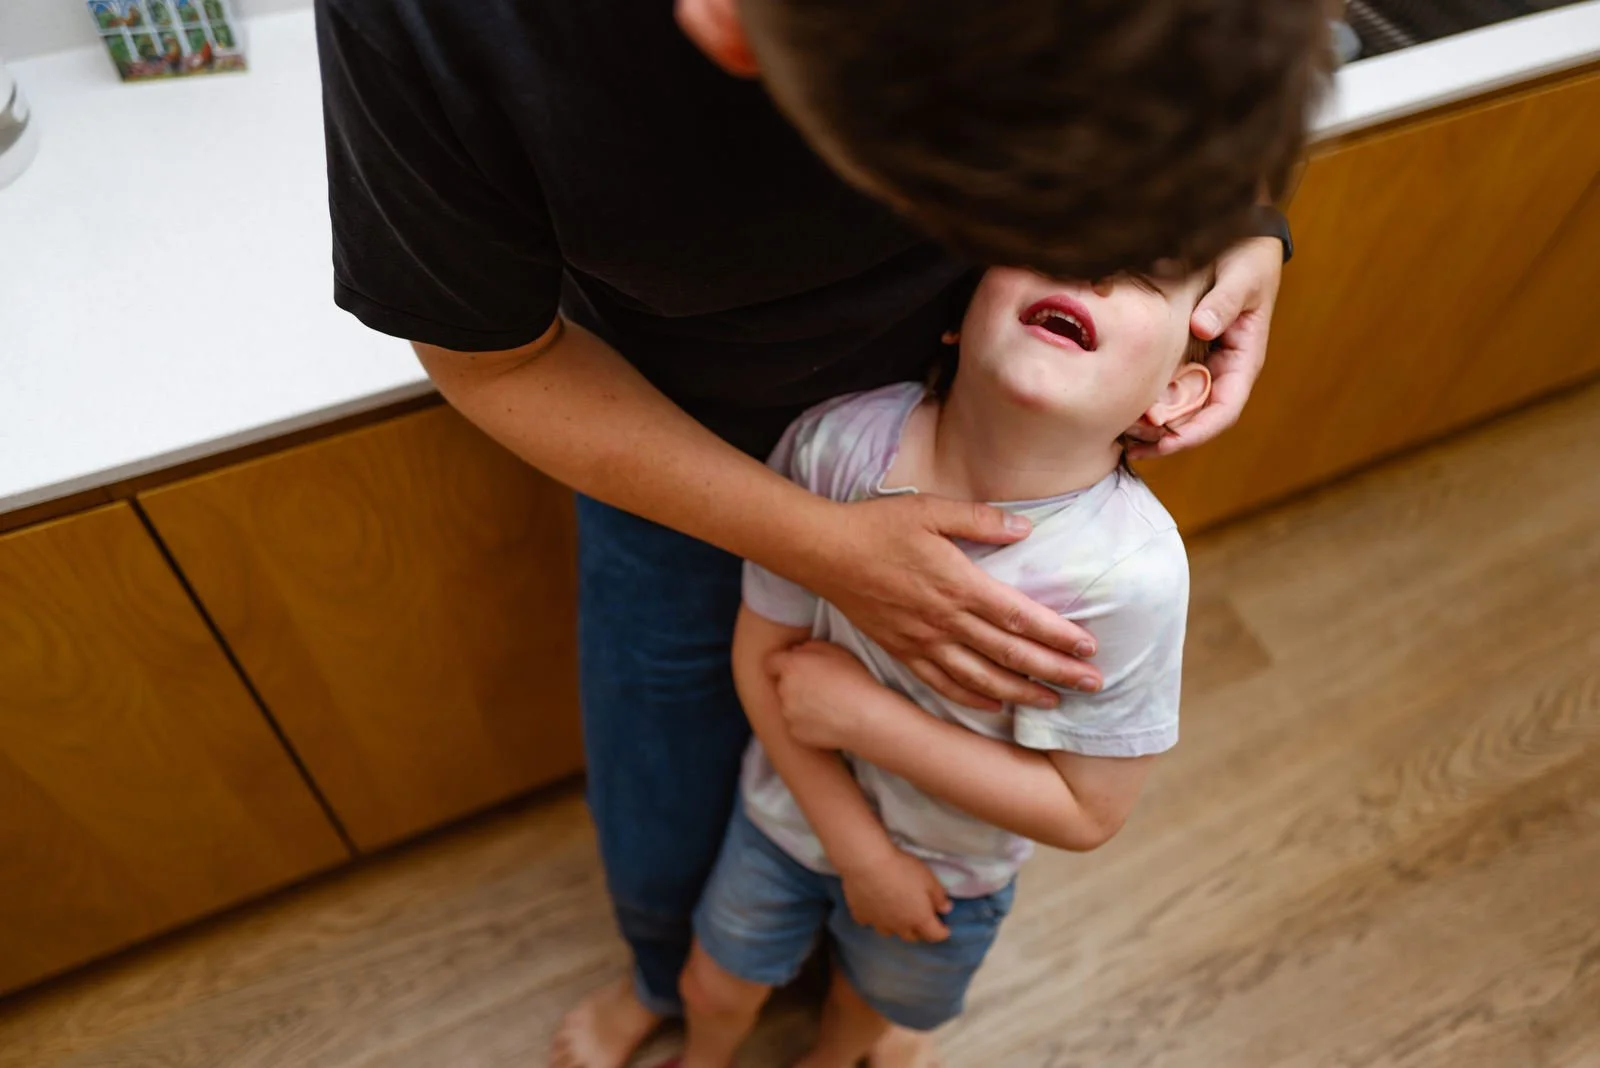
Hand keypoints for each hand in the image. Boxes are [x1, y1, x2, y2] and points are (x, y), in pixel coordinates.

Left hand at [770, 641, 879, 750]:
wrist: (866, 718)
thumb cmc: (855, 680)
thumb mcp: (836, 651)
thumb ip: (810, 647)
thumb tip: (797, 652)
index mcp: (791, 666)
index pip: (771, 662)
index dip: (782, 664)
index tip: (795, 667)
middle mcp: (784, 690)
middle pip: (782, 685)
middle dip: (795, 685)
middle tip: (819, 688)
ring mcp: (788, 714)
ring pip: (789, 706)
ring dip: (801, 705)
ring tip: (827, 706)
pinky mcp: (796, 734)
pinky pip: (797, 725)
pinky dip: (808, 724)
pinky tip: (828, 721)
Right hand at [795, 495, 1099, 710]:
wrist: (823, 551)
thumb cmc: (878, 524)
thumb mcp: (932, 508)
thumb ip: (982, 520)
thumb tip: (1025, 529)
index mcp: (958, 584)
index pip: (1019, 617)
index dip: (1057, 635)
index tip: (1088, 647)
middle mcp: (944, 620)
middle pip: (1009, 654)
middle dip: (1055, 671)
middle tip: (1093, 685)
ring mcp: (921, 641)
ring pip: (980, 677)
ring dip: (1020, 692)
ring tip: (1053, 702)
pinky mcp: (901, 651)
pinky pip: (941, 683)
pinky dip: (971, 698)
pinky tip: (994, 705)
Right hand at [838, 846, 952, 942]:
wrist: (867, 864)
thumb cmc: (902, 870)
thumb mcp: (928, 879)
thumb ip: (939, 896)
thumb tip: (946, 909)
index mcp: (919, 919)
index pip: (935, 935)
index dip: (942, 932)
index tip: (945, 929)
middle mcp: (899, 926)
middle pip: (912, 937)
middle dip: (920, 931)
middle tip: (922, 920)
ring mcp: (878, 923)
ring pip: (890, 932)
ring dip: (897, 927)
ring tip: (897, 916)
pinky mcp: (861, 916)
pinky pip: (870, 922)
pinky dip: (875, 918)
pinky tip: (874, 908)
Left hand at [1126, 235, 1282, 458]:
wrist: (1236, 234)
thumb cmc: (1247, 255)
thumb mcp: (1243, 274)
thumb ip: (1225, 301)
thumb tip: (1203, 329)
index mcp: (1243, 359)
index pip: (1223, 410)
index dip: (1197, 432)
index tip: (1168, 441)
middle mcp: (1220, 368)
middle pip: (1195, 419)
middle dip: (1166, 438)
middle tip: (1131, 445)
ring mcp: (1197, 362)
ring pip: (1174, 407)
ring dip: (1150, 427)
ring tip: (1118, 437)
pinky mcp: (1176, 352)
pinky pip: (1160, 384)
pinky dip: (1142, 399)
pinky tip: (1116, 407)